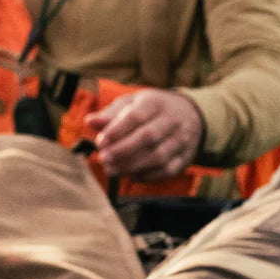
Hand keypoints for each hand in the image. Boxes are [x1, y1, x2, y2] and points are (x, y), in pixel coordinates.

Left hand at [86, 88, 204, 180]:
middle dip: (123, 150)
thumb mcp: (132, 104)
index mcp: (156, 103)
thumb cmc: (151, 110)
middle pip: (148, 137)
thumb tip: (89, 121)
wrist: (190, 114)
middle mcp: (172, 120)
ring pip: (158, 157)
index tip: (100, 142)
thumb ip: (110, 114)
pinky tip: (130, 174)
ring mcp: (182, 140)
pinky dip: (146, 175)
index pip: (136, 116)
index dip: (117, 130)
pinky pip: (166, 170)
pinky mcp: (185, 157)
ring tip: (112, 170)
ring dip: (132, 166)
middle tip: (104, 159)